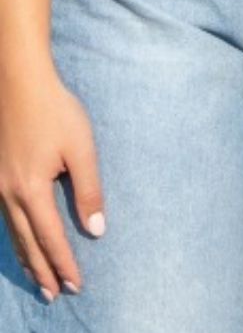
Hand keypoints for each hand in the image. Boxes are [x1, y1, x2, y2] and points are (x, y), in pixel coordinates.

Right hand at [0, 63, 104, 301]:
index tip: (76, 285)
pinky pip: (6, 219)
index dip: (64, 263)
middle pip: (27, 243)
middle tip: (56, 295)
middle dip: (43, 270)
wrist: (18, 84)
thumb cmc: (55, 112)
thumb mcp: (80, 148)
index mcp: (30, 190)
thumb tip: (96, 229)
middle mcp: (8, 195)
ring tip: (40, 279)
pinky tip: (23, 243)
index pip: (51, 237)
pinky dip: (16, 238)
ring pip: (12, 234)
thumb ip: (88, 189)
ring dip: (27, 258)